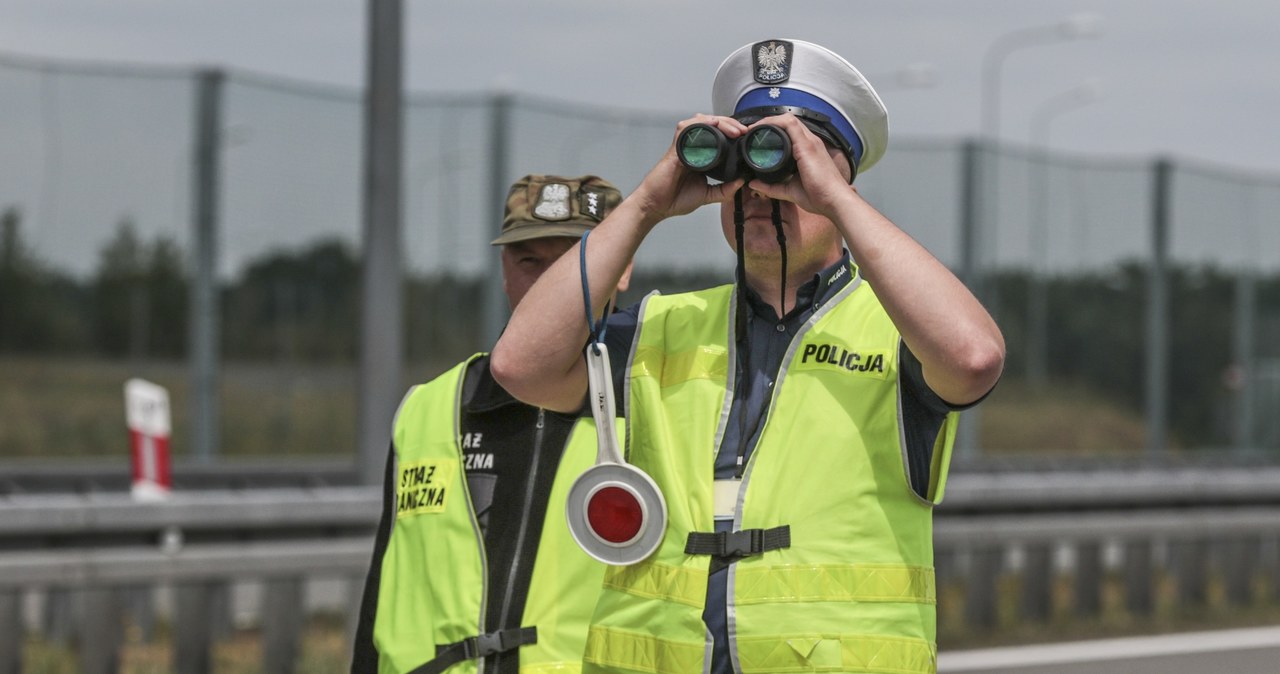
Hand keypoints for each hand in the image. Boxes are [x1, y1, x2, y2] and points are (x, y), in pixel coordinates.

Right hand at [631, 114, 745, 226]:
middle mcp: (692, 147)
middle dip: (729, 124)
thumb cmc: (675, 199)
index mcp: (701, 155)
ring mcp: (683, 146)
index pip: (717, 135)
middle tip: (743, 131)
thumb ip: (724, 190)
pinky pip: (686, 129)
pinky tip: (712, 123)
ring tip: (733, 129)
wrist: (656, 205)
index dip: (731, 132)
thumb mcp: (707, 195)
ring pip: (701, 122)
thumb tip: (741, 182)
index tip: (745, 136)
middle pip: (711, 125)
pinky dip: (698, 123)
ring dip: (718, 122)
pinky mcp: (675, 149)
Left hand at [740, 113, 855, 219]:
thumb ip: (772, 187)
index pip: (790, 130)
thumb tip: (753, 184)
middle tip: (752, 130)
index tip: (756, 136)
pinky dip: (773, 123)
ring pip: (788, 119)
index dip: (773, 128)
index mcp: (808, 150)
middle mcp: (810, 142)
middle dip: (768, 122)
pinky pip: (789, 124)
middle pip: (788, 121)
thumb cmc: (819, 196)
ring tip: (753, 128)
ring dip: (769, 120)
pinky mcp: (807, 145)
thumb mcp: (790, 190)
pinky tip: (761, 128)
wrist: (835, 201)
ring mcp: (810, 142)